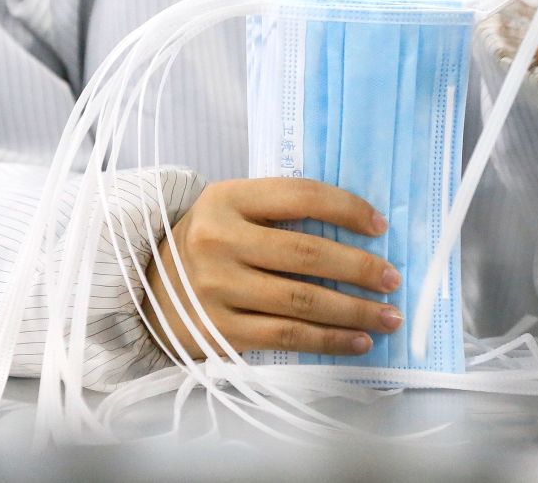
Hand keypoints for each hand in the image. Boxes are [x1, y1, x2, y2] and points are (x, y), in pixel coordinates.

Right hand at [142, 178, 403, 359]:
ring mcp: (216, 289)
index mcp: (226, 199)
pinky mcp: (219, 330)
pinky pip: (286, 337)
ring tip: (387, 317)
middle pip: (306, 254)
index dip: (347, 209)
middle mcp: (218, 241)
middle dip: (360, 268)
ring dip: (354, 311)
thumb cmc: (207, 241)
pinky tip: (357, 341)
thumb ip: (280, 210)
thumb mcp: (231, 208)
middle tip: (392, 279)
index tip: (380, 226)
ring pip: (302, 302)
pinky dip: (328, 340)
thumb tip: (357, 228)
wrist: (145, 286)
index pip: (300, 196)